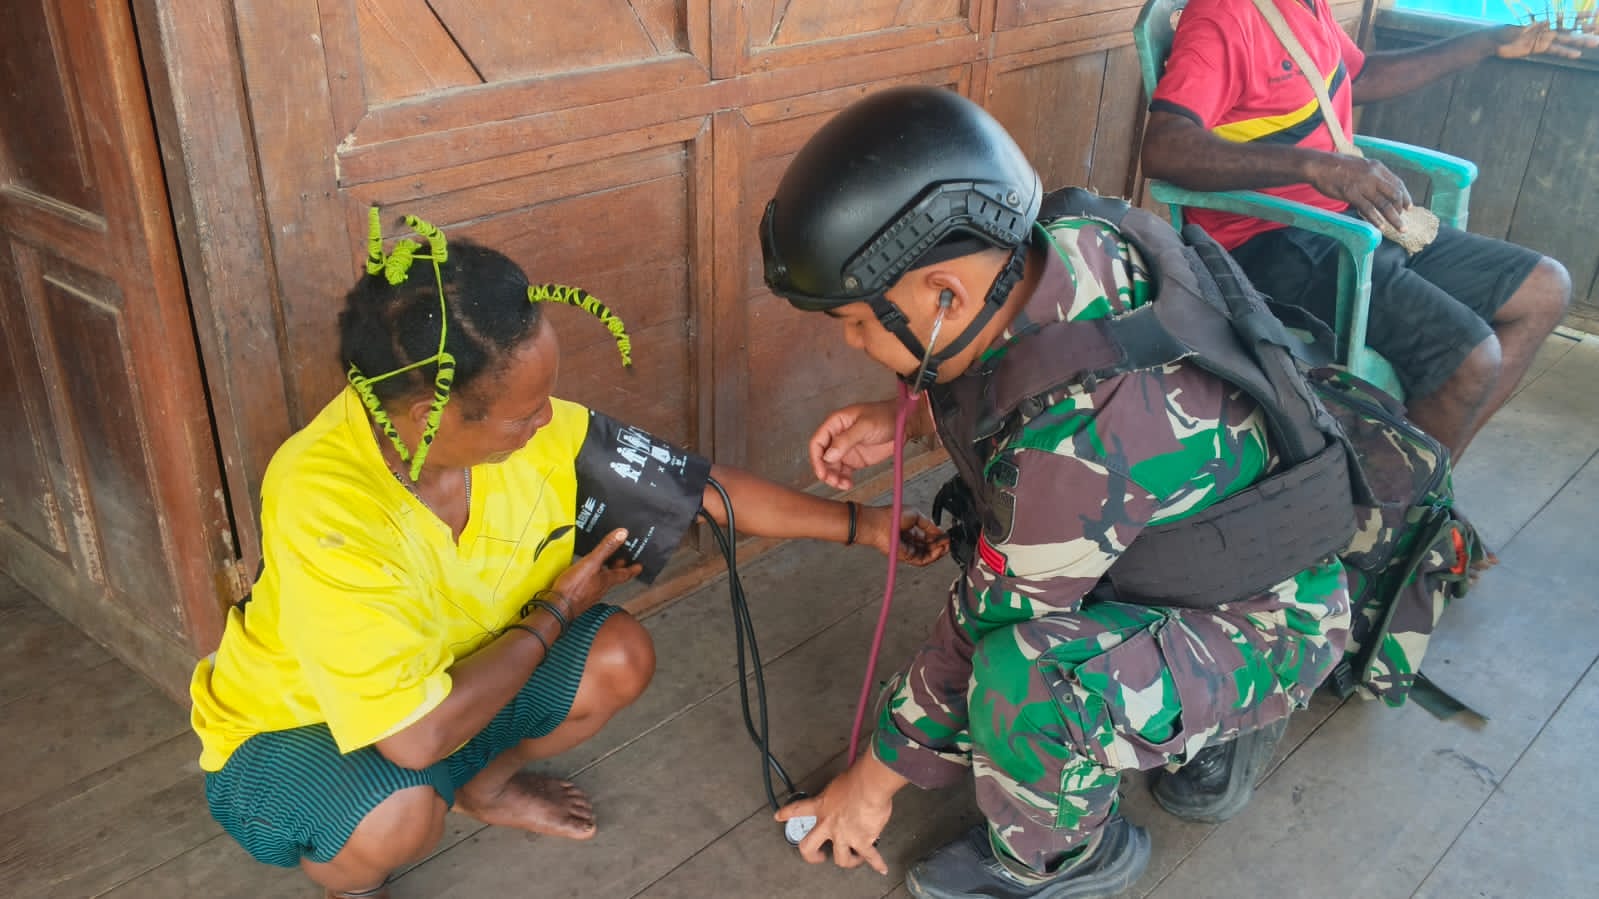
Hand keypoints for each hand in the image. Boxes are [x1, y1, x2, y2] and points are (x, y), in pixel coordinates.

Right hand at [545, 528, 641, 619]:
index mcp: (607, 580)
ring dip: (604, 571)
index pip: (624, 573)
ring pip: (602, 580)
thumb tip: (622, 534)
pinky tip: (585, 574)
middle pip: (613, 576)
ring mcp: (589, 593)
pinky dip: (591, 577)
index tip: (640, 566)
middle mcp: (600, 587)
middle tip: (623, 559)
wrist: (557, 608)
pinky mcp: (578, 595)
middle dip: (618, 567)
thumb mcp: (591, 563)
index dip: (632, 569)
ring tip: (604, 563)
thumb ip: (606, 548)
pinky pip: (590, 584)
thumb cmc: (575, 588)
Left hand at [775, 758, 901, 874]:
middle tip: (818, 856)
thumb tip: (849, 793)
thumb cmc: (856, 777)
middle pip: (809, 847)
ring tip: (854, 858)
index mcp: (822, 806)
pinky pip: (870, 856)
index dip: (787, 813)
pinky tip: (880, 868)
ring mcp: (844, 836)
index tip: (779, 816)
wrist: (870, 784)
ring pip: (841, 858)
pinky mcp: (862, 842)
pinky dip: (877, 863)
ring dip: (849, 860)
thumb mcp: (839, 782)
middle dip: (812, 856)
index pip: (798, 809)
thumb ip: (839, 792)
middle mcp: (829, 824)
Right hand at [809, 401, 899, 489]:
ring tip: (843, 484)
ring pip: (831, 467)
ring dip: (833, 478)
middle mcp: (837, 437)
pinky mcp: (855, 460)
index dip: (816, 458)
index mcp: (835, 424)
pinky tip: (848, 484)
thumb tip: (828, 455)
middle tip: (833, 481)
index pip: (817, 442)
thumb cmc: (885, 416)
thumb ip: (846, 440)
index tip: (821, 471)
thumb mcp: (865, 426)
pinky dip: (843, 480)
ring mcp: (845, 449)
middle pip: (822, 457)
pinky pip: (843, 472)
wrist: (904, 424)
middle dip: (825, 471)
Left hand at [857, 506, 947, 566]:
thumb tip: (939, 530)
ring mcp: (908, 550)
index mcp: (910, 530)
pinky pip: (922, 560)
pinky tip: (939, 550)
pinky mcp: (906, 556)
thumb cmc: (890, 516)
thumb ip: (928, 524)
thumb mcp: (915, 515)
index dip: (938, 537)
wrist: (878, 524)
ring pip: (927, 555)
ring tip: (946, 546)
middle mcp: (910, 541)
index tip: (946, 536)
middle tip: (948, 542)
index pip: (928, 537)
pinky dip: (933, 556)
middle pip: (929, 547)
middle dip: (940, 545)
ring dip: (938, 552)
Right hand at [1306, 153, 1412, 231]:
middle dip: (1401, 210)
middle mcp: (1373, 175)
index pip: (1397, 183)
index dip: (1405, 196)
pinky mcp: (1351, 193)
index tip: (1408, 207)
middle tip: (1403, 221)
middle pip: (1394, 195)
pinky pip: (1368, 209)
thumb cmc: (1336, 165)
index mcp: (1377, 167)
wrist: (1319, 164)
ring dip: (1394, 218)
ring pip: (1384, 204)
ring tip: (1400, 229)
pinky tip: (1381, 227)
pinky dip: (1376, 219)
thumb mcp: (1360, 166)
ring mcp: (1363, 185)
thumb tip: (1378, 188)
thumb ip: (1371, 175)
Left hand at [1494, 22, 1598, 60]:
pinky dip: (1566, 52)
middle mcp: (1546, 30)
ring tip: (1593, 43)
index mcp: (1542, 23)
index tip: (1593, 13)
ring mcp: (1543, 39)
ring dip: (1579, 42)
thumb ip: (1527, 29)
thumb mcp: (1514, 31)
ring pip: (1565, 41)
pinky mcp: (1539, 48)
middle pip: (1568, 30)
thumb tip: (1540, 25)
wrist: (1493, 42)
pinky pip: (1555, 50)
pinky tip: (1576, 54)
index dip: (1579, 16)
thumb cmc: (1502, 33)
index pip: (1564, 18)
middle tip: (1597, 34)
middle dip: (1584, 31)